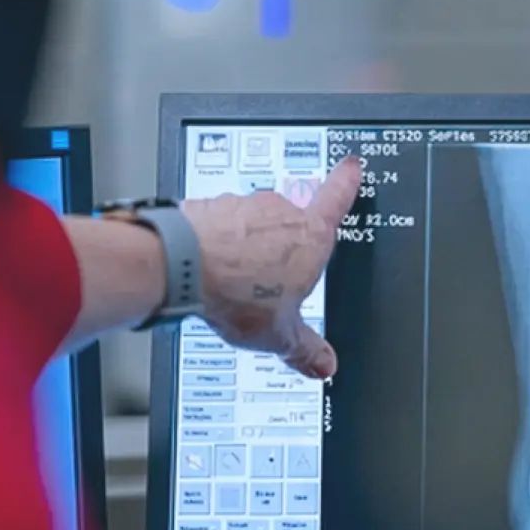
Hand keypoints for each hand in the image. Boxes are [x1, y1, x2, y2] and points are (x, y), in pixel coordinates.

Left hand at [182, 157, 363, 378]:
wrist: (179, 266)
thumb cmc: (237, 292)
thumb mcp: (280, 335)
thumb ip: (305, 348)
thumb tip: (323, 363)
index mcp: (311, 236)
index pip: (337, 199)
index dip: (346, 182)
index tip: (351, 166)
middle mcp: (280, 212)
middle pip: (291, 219)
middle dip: (284, 242)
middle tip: (272, 276)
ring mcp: (242, 206)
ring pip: (252, 222)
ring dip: (248, 243)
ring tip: (235, 280)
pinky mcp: (208, 207)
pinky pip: (219, 224)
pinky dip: (217, 241)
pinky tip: (208, 268)